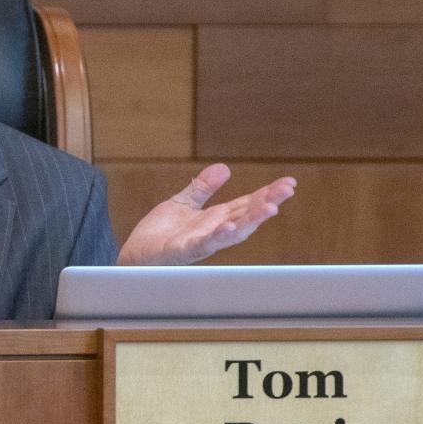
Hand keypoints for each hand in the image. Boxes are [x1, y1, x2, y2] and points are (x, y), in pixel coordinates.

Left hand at [116, 163, 295, 265]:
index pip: (246, 204)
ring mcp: (199, 243)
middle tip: (287, 190)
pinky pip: (201, 245)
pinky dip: (217, 236)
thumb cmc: (159, 234)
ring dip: (251, 221)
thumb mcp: (182, 203)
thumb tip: (225, 168)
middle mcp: (212, 232)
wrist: (134, 256)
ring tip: (270, 208)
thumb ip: (202, 188)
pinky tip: (229, 226)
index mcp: (215, 219)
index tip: (288, 183)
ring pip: (231, 233)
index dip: (267, 194)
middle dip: (267, 204)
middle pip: (245, 217)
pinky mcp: (180, 251)